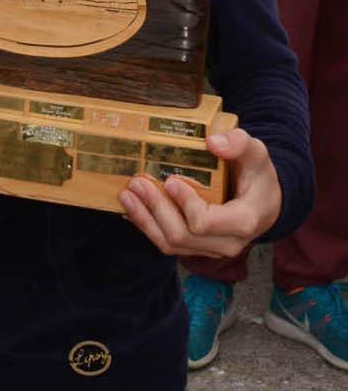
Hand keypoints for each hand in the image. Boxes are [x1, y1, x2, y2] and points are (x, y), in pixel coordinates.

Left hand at [118, 127, 281, 256]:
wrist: (264, 202)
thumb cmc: (258, 176)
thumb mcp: (256, 154)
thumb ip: (240, 143)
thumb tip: (213, 142)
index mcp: (243, 221)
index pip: (205, 222)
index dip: (184, 204)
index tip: (170, 181)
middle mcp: (227, 242)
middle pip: (182, 235)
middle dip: (155, 210)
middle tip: (137, 183)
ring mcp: (211, 248)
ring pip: (171, 244)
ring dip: (145, 220)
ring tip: (126, 195)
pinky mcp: (198, 247)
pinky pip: (168, 244)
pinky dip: (147, 227)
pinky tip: (132, 210)